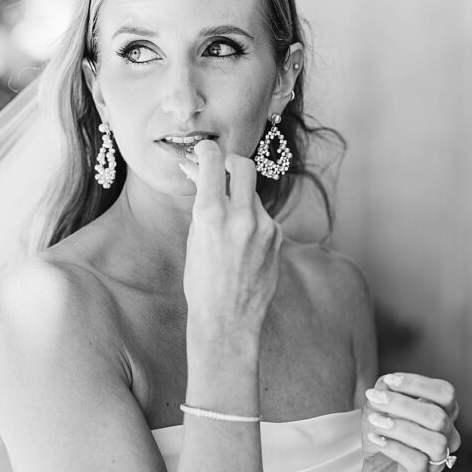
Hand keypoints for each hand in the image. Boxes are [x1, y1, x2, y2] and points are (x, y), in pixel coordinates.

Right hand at [181, 140, 282, 343]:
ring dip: (242, 201)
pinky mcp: (278, 238)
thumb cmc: (202, 283)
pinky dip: (253, 223)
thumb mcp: (194, 239)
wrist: (227, 320)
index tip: (204, 151)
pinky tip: (243, 245)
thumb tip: (206, 177)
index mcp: (211, 215)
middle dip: (232, 163)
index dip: (207, 151)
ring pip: (254, 196)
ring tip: (229, 227)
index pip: (214, 163)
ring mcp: (264, 227)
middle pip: (244, 166)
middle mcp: (241, 216)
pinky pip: (264, 218)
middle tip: (224, 169)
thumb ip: (204, 206)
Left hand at [359, 372, 460, 471]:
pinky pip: (417, 462)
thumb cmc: (384, 435)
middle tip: (373, 397)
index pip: (445, 393)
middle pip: (438, 416)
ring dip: (400, 427)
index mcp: (443, 414)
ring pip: (434, 442)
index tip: (389, 380)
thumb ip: (385, 391)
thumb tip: (387, 382)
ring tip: (374, 420)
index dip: (419, 383)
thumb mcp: (379, 408)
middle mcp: (447, 437)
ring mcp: (436, 460)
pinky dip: (394, 447)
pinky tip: (376, 438)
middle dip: (402, 403)